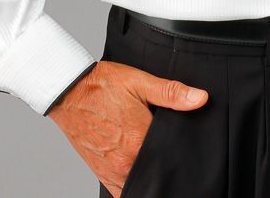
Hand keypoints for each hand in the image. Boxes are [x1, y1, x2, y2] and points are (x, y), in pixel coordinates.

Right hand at [46, 59, 207, 196]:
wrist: (68, 93)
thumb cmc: (102, 86)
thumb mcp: (140, 81)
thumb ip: (172, 93)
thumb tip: (200, 98)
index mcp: (139, 140)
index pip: (172, 154)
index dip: (182, 148)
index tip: (184, 142)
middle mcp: (126, 162)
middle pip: (158, 170)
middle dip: (167, 161)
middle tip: (168, 147)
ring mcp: (114, 172)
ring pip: (142, 183)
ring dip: (151, 173)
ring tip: (154, 155)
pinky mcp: (103, 175)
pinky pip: (123, 191)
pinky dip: (134, 183)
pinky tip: (140, 170)